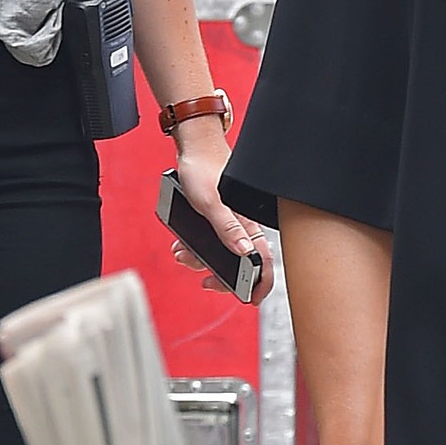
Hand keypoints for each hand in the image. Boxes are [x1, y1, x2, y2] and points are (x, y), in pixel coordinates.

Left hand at [166, 132, 275, 299]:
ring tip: (182, 255)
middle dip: (221, 276)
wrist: (193, 147)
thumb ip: (227, 228)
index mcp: (247, 222)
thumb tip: (245, 253)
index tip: (253, 298)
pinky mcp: (218, 218)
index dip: (262, 281)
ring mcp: (230, 222)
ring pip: (222, 253)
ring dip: (202, 261)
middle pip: (241, 262)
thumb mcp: (210, 202)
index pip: (263, 258)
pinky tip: (181, 245)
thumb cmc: (203, 168)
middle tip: (206, 281)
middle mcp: (242, 225)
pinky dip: (196, 248)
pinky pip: (211, 241)